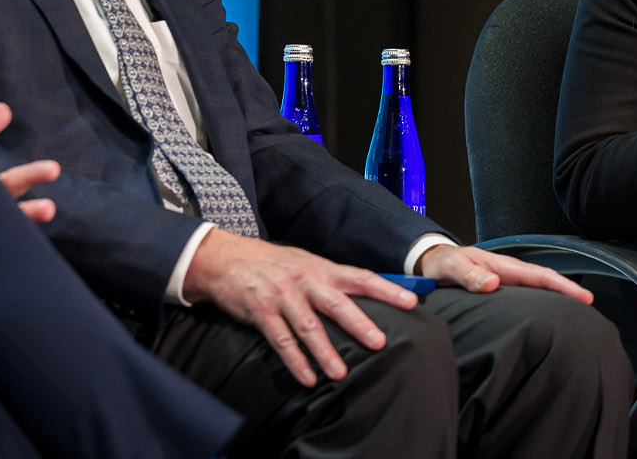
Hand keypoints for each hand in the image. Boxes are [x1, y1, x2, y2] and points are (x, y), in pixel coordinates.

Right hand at [182, 229, 418, 386]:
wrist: (226, 258)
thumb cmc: (272, 264)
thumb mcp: (305, 263)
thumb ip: (331, 279)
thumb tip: (365, 294)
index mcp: (321, 268)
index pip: (360, 277)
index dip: (386, 289)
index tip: (411, 301)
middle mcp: (305, 280)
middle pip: (336, 303)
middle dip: (358, 322)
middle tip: (379, 341)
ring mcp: (282, 296)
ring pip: (308, 326)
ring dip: (325, 351)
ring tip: (340, 373)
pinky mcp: (261, 312)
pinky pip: (280, 340)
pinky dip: (295, 361)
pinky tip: (307, 378)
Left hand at [415, 244, 593, 303]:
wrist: (434, 263)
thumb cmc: (444, 263)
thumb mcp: (452, 268)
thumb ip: (469, 275)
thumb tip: (493, 284)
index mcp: (504, 267)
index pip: (540, 276)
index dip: (564, 286)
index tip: (584, 297)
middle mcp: (510, 274)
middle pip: (546, 284)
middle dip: (569, 295)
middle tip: (590, 312)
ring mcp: (508, 283)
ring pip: (539, 292)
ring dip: (558, 301)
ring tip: (577, 319)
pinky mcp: (502, 293)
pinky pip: (527, 299)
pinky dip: (542, 306)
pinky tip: (547, 320)